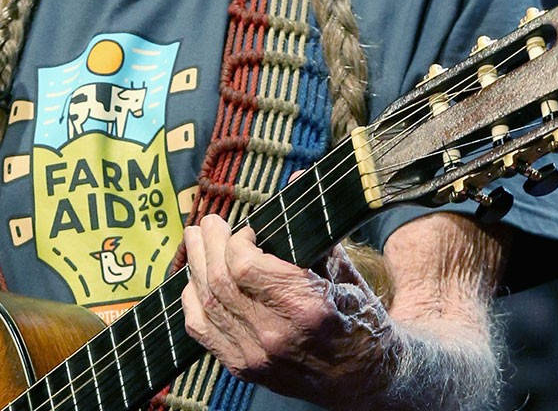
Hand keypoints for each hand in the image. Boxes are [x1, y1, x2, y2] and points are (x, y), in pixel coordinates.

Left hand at [180, 214, 402, 409]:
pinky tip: (195, 281)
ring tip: (196, 240)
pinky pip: (202, 330)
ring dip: (196, 266)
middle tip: (209, 223)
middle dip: (209, 244)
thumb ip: (313, 228)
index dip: (238, 240)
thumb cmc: (358, 318)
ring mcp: (256, 357)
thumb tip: (297, 182)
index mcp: (306, 307)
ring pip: (206, 303)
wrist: (365, 377)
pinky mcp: (244, 368)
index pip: (245, 265)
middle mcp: (276, 336)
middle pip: (220, 281)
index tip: (247, 229)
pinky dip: (192, 300)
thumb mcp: (344, 271)